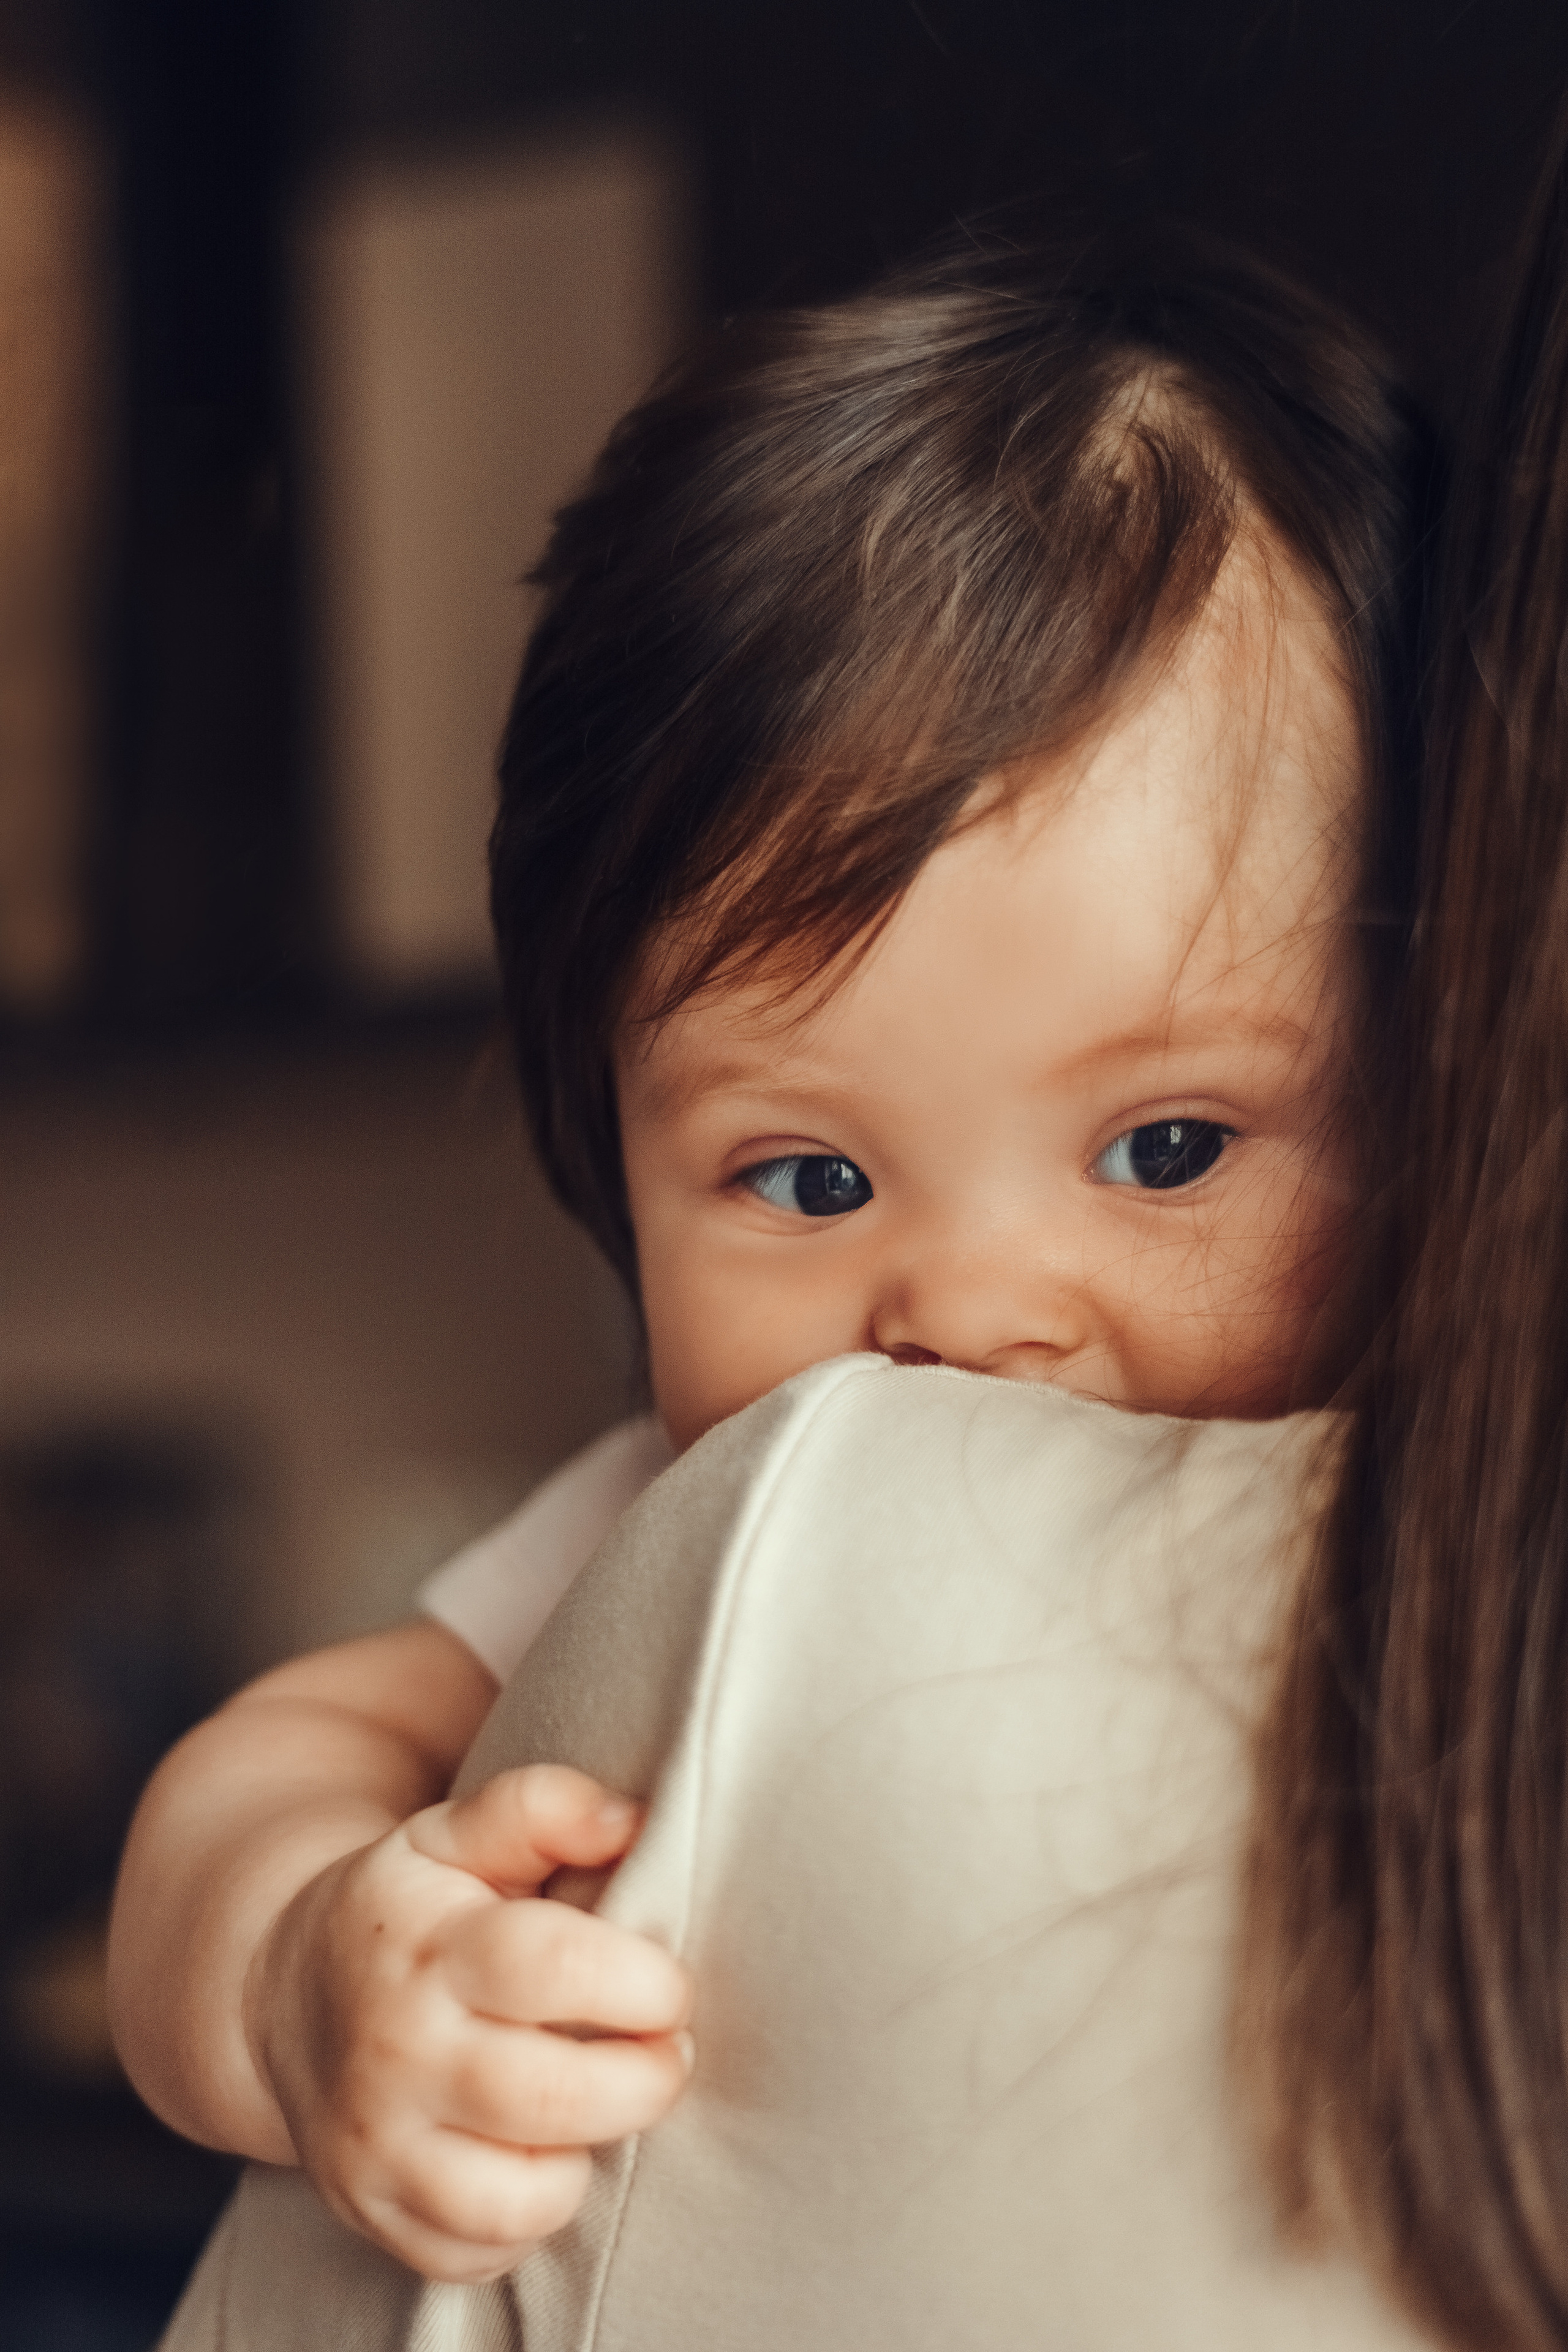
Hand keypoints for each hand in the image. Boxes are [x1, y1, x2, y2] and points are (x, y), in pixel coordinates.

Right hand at [246, 1765, 691, 2280]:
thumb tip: (633, 1820)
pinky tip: (537, 2158)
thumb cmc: (406, 1909)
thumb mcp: (455, 1832)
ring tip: (596, 2107)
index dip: (640, 1981)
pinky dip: (527, 2222)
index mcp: (427, 1945)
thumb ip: (542, 1809)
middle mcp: (394, 2051)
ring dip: (584, 2158)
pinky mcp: (371, 2214)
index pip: (549, 1965)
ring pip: (514, 2199)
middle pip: (548, 2094)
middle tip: (663, 2052)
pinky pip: (476, 2254)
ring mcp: (374, 2145)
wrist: (280, 1992)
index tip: (669, 1985)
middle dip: (643, 2080)